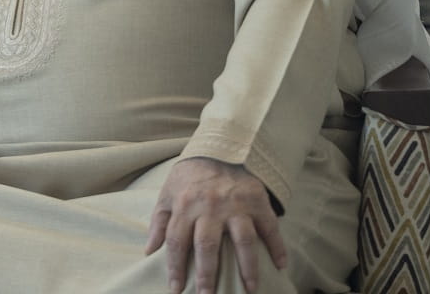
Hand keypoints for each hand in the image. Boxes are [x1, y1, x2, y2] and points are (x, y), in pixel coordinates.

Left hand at [144, 156, 285, 292]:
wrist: (220, 149)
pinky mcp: (258, 202)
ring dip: (247, 267)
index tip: (176, 289)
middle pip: (208, 246)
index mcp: (185, 206)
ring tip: (249, 289)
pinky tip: (280, 265)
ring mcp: (236, 206)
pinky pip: (270, 228)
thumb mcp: (168, 193)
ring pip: (243, 240)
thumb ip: (159, 221)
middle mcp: (210, 207)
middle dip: (208, 274)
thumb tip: (149, 250)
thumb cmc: (190, 177)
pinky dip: (277, 247)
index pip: (177, 243)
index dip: (175, 268)